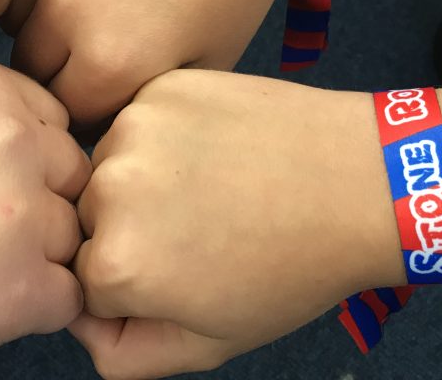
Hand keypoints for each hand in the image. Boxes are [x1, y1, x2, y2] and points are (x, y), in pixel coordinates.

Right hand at [0, 57, 91, 376]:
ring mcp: (26, 217)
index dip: (26, 156)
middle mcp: (16, 142)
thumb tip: (35, 140)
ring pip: (70, 235)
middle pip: (72, 173)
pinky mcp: (24, 290)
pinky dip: (34, 305)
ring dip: (35, 254)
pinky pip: (67, 295)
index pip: (54, 120)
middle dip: (39, 199)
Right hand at [3, 0, 297, 125]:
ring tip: (85, 0)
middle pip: (31, 66)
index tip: (107, 87)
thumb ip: (138, 102)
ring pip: (14, 12)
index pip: (66, 110)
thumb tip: (94, 118)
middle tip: (95, 43)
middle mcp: (65, 10)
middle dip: (60, 66)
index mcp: (109, 61)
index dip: (88, 104)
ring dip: (40, 17)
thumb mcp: (204, 67)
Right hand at [70, 70, 403, 378]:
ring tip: (209, 187)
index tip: (182, 272)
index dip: (132, 286)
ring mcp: (133, 128)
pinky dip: (164, 137)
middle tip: (200, 230)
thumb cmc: (292, 268)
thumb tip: (85, 322)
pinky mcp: (160, 88)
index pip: (84, 281)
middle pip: (90, 220)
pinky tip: (214, 149)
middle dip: (130, 231)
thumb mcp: (211, 341)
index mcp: (117, 262)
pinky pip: (138, 123)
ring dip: (139, 180)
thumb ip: (126, 354)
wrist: (357, 181)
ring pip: (108, 167)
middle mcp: (108, 189)